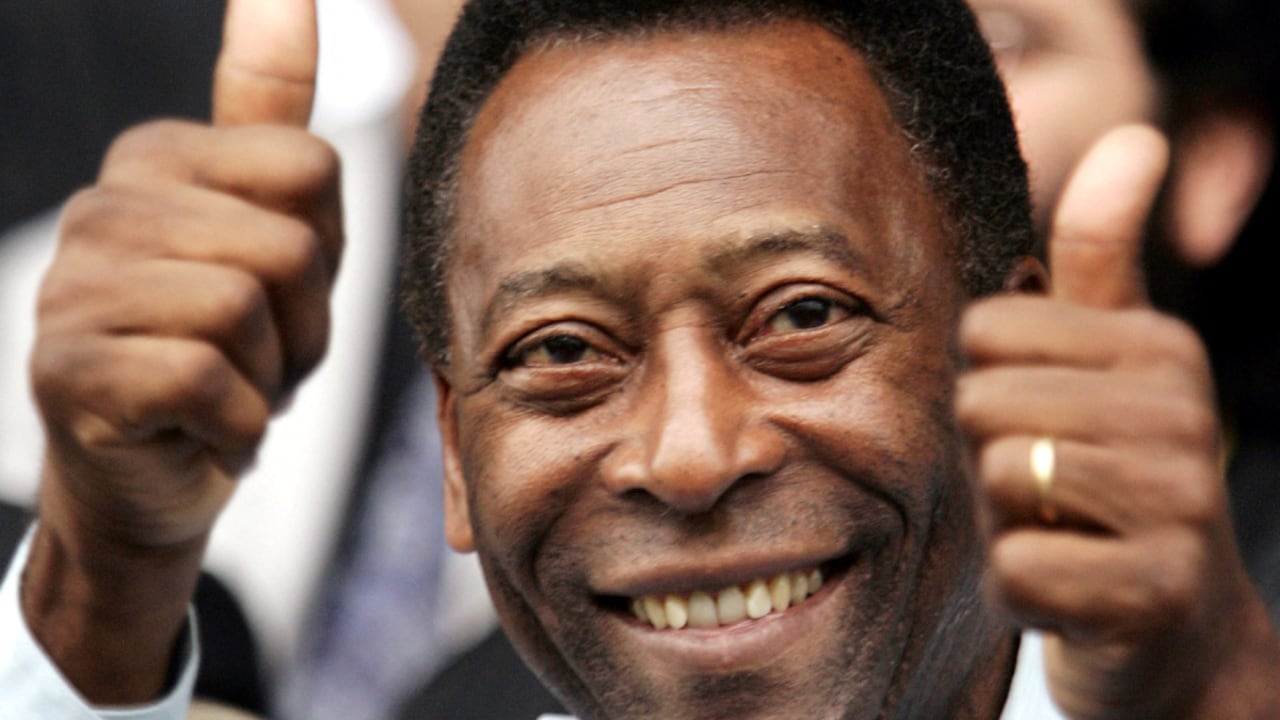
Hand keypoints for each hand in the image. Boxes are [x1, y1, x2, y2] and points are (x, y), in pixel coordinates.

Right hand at [23, 0, 339, 702]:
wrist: (156, 476)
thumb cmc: (229, 351)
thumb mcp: (274, 229)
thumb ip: (270, 107)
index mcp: (160, 157)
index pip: (310, 168)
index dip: (324, 252)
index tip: (281, 294)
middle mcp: (104, 205)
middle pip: (288, 244)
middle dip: (302, 327)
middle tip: (255, 357)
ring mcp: (73, 285)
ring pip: (246, 310)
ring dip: (267, 379)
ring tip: (226, 389)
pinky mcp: (66, 370)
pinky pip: (208, 382)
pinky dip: (235, 428)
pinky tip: (203, 430)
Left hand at [958, 125, 1279, 718]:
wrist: (1175, 629)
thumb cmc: (1111, 475)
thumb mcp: (1110, 360)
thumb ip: (1102, 255)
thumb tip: (1133, 135)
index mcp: (1162, 347)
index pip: (988, 331)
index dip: (990, 386)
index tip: (1044, 423)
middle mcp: (1185, 416)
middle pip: (983, 402)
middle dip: (993, 455)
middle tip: (1047, 488)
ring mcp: (1179, 507)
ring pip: (1002, 476)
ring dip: (1008, 520)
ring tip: (1059, 530)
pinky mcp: (1152, 593)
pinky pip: (1017, 568)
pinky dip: (1021, 588)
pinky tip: (1066, 587)